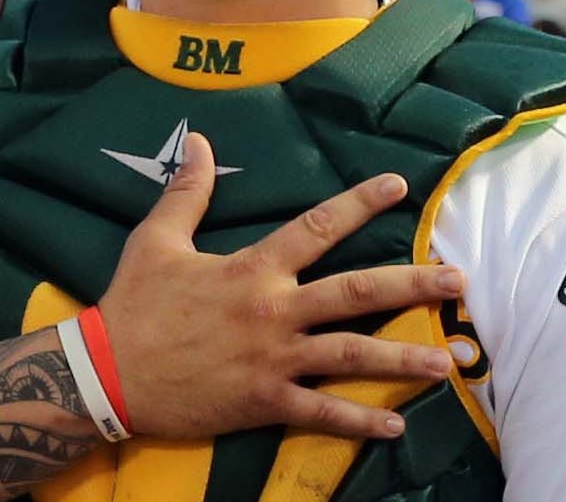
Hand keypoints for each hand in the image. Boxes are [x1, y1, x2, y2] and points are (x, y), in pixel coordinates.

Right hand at [100, 134, 463, 440]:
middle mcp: (274, 311)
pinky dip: (360, 421)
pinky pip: (321, 413)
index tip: (398, 186)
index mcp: (254, 268)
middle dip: (411, 285)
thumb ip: (188, 191)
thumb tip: (201, 141)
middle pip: (356, 293)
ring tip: (448, 360)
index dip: (359, 203)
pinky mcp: (264, 403)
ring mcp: (274, 360)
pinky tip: (396, 425)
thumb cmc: (134, 304)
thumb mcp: (157, 239)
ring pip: (352, 356)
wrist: (107, 374)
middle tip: (458, 281)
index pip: (317, 227)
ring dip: (403, 358)